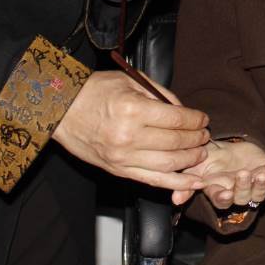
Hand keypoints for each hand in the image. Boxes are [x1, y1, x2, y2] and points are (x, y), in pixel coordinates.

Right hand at [52, 70, 209, 190]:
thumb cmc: (93, 91)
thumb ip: (160, 94)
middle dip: (196, 139)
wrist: (60, 110)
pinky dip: (176, 184)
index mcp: (132, 109)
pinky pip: (152, 181)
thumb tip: (183, 110)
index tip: (202, 119)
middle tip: (204, 135)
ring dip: (190, 160)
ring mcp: (123, 157)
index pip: (176, 119)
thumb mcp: (129, 80)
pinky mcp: (118, 171)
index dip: (195, 120)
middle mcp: (128, 136)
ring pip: (168, 164)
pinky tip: (193, 182)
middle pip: (175, 142)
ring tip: (200, 153)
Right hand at [172, 140, 264, 208]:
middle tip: (243, 173)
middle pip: (242, 197)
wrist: (231, 148)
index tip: (226, 192)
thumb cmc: (211, 158)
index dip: (224, 198)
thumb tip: (175, 199)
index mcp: (219, 192)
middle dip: (244, 186)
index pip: (222, 201)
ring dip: (260, 184)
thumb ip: (187, 182)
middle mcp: (237, 193)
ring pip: (259, 193)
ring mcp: (253, 187)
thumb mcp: (196, 166)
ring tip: (260, 172)